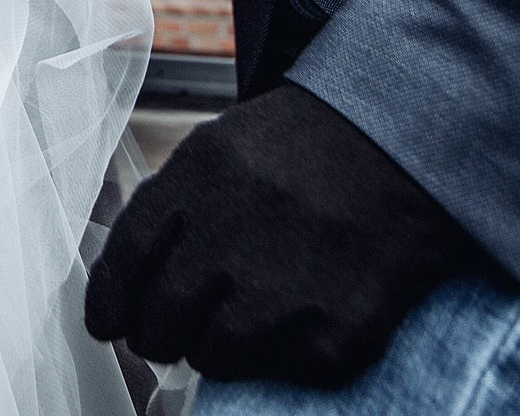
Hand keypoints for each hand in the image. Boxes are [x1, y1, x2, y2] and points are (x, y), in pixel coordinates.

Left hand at [84, 83, 484, 387]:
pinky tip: (305, 312)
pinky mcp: (337, 335)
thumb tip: (124, 285)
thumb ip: (173, 206)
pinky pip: (281, 370)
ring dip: (218, 346)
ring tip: (247, 316)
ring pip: (213, 355)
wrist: (413, 151)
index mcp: (202, 176)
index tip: (106, 324)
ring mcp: (287, 289)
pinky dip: (284, 353)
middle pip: (161, 318)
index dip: (109, 301)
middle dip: (156, 334)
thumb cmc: (309, 153)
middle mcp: (237, 232)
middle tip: (167, 334)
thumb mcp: (225, 149)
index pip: (128, 257)